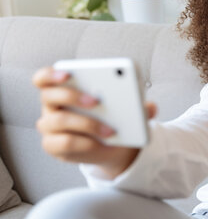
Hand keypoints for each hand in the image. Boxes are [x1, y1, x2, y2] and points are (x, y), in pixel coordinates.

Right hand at [32, 67, 156, 178]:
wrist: (112, 144)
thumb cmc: (114, 116)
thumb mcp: (126, 107)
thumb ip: (137, 104)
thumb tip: (151, 107)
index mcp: (63, 87)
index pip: (44, 77)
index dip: (52, 74)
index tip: (67, 73)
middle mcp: (51, 105)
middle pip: (49, 95)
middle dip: (72, 95)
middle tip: (97, 100)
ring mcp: (50, 127)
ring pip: (59, 120)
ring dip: (87, 123)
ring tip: (111, 131)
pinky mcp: (53, 146)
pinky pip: (64, 143)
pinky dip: (85, 142)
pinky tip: (100, 143)